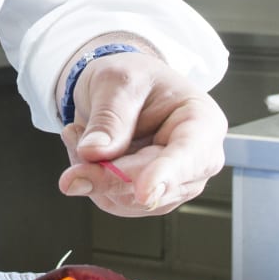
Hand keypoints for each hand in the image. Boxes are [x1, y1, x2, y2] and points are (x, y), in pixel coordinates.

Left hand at [57, 51, 225, 216]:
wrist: (123, 89)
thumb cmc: (133, 78)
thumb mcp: (117, 81)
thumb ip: (109, 117)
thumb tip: (94, 153)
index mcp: (202, 122)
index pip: (189, 155)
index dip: (166, 176)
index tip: (144, 193)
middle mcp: (195, 161)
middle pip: (151, 185)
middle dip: (107, 174)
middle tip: (76, 151)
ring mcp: (174, 183)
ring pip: (127, 199)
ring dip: (93, 172)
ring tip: (80, 134)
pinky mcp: (148, 197)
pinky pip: (112, 201)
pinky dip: (90, 178)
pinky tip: (86, 151)